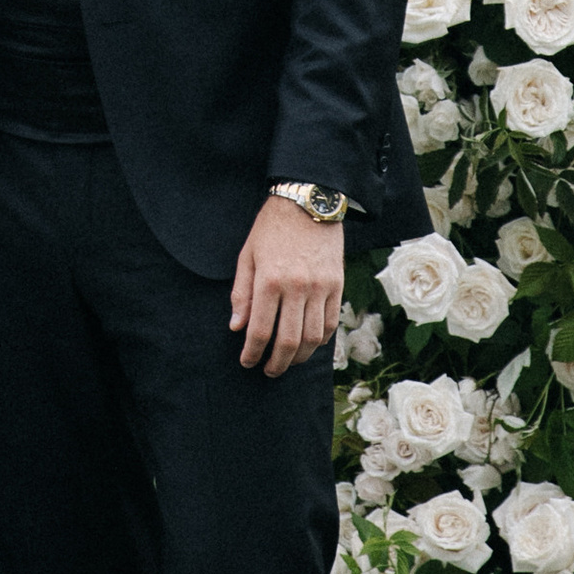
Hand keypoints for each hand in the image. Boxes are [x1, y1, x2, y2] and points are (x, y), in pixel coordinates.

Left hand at [230, 195, 343, 377]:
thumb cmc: (271, 229)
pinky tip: (309, 345)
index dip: (252, 352)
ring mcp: (320, 287)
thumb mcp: (247, 256)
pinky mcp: (336, 285)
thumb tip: (236, 326)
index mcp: (269, 280)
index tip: (247, 362)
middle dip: (277, 363)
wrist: (307, 203)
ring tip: (288, 362)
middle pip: (289, 341)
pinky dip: (320, 340)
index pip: (260, 330)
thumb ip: (241, 293)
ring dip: (300, 357)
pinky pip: (330, 323)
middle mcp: (296, 287)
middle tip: (268, 371)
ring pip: (313, 338)